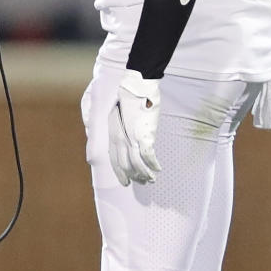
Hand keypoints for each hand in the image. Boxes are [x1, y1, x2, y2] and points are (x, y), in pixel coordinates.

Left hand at [108, 70, 161, 185]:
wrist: (135, 87)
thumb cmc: (127, 98)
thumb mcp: (116, 114)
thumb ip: (117, 127)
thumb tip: (120, 136)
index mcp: (113, 134)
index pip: (114, 159)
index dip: (119, 172)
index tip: (125, 181)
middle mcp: (120, 139)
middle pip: (125, 164)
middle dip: (133, 176)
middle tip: (141, 183)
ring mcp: (132, 138)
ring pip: (136, 163)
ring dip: (144, 174)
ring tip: (151, 180)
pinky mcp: (144, 134)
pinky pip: (148, 155)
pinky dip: (153, 164)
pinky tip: (158, 169)